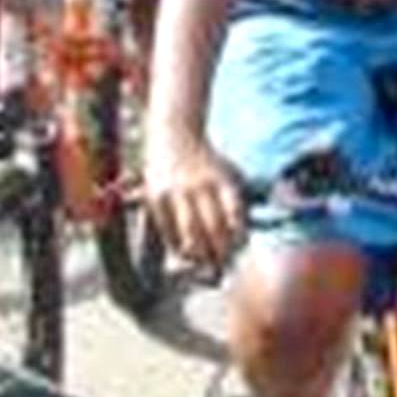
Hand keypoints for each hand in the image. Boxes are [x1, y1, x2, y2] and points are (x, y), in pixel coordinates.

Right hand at [143, 126, 242, 275]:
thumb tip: (240, 237)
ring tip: (202, 262)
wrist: (174, 132)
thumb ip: (236, 201)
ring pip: (190, 233)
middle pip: (214, 229)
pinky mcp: (156, 196)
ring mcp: (176, 191)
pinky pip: (167, 230)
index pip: (235, 217)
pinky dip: (175, 245)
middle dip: (220, 252)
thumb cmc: (206, 161)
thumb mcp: (229, 172)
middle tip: (221, 264)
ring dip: (199, 253)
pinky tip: (183, 251)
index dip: (238, 238)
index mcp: (222, 180)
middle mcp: (200, 185)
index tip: (238, 249)